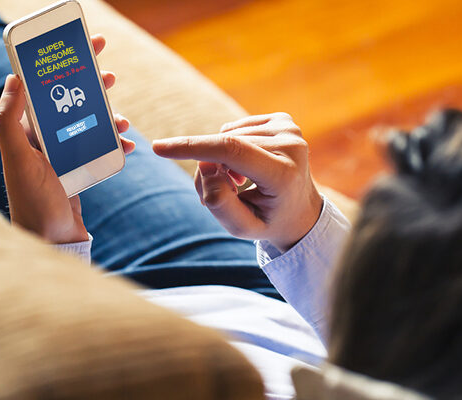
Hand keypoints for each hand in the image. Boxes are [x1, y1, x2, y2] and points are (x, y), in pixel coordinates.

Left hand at [0, 34, 134, 243]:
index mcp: (25, 132)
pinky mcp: (77, 171)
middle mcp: (41, 141)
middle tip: (108, 72)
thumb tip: (13, 78)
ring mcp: (61, 156)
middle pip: (69, 102)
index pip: (43, 88)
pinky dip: (116, 143)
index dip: (61, 66)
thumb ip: (8, 120)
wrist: (52, 243)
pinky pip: (100, 148)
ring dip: (107, 116)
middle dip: (90, 86)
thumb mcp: (18, 159)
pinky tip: (129, 144)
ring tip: (122, 117)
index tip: (81, 49)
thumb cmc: (33, 203)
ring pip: (88, 123)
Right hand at [152, 112, 322, 250]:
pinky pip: (236, 129)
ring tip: (240, 183)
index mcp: (284, 174)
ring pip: (227, 136)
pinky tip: (248, 166)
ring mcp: (290, 129)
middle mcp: (292, 145)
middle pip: (224, 147)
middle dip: (209, 168)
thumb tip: (205, 165)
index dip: (192, 147)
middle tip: (223, 192)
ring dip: (221, 159)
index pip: (231, 151)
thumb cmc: (268, 221)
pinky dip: (232, 147)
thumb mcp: (242, 227)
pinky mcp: (284, 120)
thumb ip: (219, 203)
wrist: (301, 210)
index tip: (160, 147)